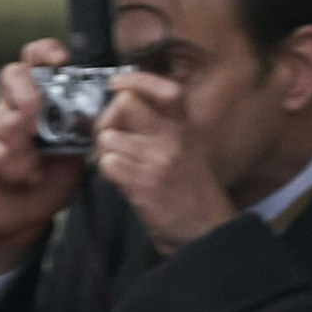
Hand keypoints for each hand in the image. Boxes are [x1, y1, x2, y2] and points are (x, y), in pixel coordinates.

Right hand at [0, 40, 75, 276]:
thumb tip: (108, 107)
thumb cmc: (50, 177)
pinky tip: (22, 177)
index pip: (36, 60)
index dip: (45, 52)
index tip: (61, 60)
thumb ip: (83, 126)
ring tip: (34, 169)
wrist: (23, 215)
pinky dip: (12, 165)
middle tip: (35, 112)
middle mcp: (11, 105)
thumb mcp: (76, 149)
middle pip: (12, 75)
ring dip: (23, 147)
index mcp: (38, 98)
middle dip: (27, 91)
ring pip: (3, 118)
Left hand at [90, 63, 229, 252]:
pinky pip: (107, 163)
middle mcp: (174, 139)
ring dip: (106, 152)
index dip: (138, 80)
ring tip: (123, 166)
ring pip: (108, 137)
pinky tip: (124, 181)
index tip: (118, 81)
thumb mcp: (187, 151)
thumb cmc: (190, 192)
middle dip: (108, 119)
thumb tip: (123, 104)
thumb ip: (160, 128)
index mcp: (185, 129)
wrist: (205, 231)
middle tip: (112, 137)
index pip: (168, 90)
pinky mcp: (143, 183)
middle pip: (125, 104)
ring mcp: (159, 160)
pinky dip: (108, 172)